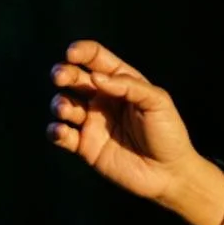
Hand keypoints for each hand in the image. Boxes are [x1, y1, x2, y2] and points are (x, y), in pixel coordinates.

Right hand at [45, 39, 199, 205]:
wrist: (168, 173)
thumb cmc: (168, 133)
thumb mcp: (158, 102)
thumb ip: (130, 85)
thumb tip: (96, 77)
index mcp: (121, 82)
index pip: (96, 59)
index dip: (82, 52)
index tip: (72, 53)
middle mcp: (103, 99)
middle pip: (75, 78)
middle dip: (63, 73)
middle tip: (60, 76)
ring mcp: (92, 122)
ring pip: (64, 105)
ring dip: (59, 103)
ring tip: (65, 109)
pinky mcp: (85, 146)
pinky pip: (61, 135)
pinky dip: (55, 131)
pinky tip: (61, 131)